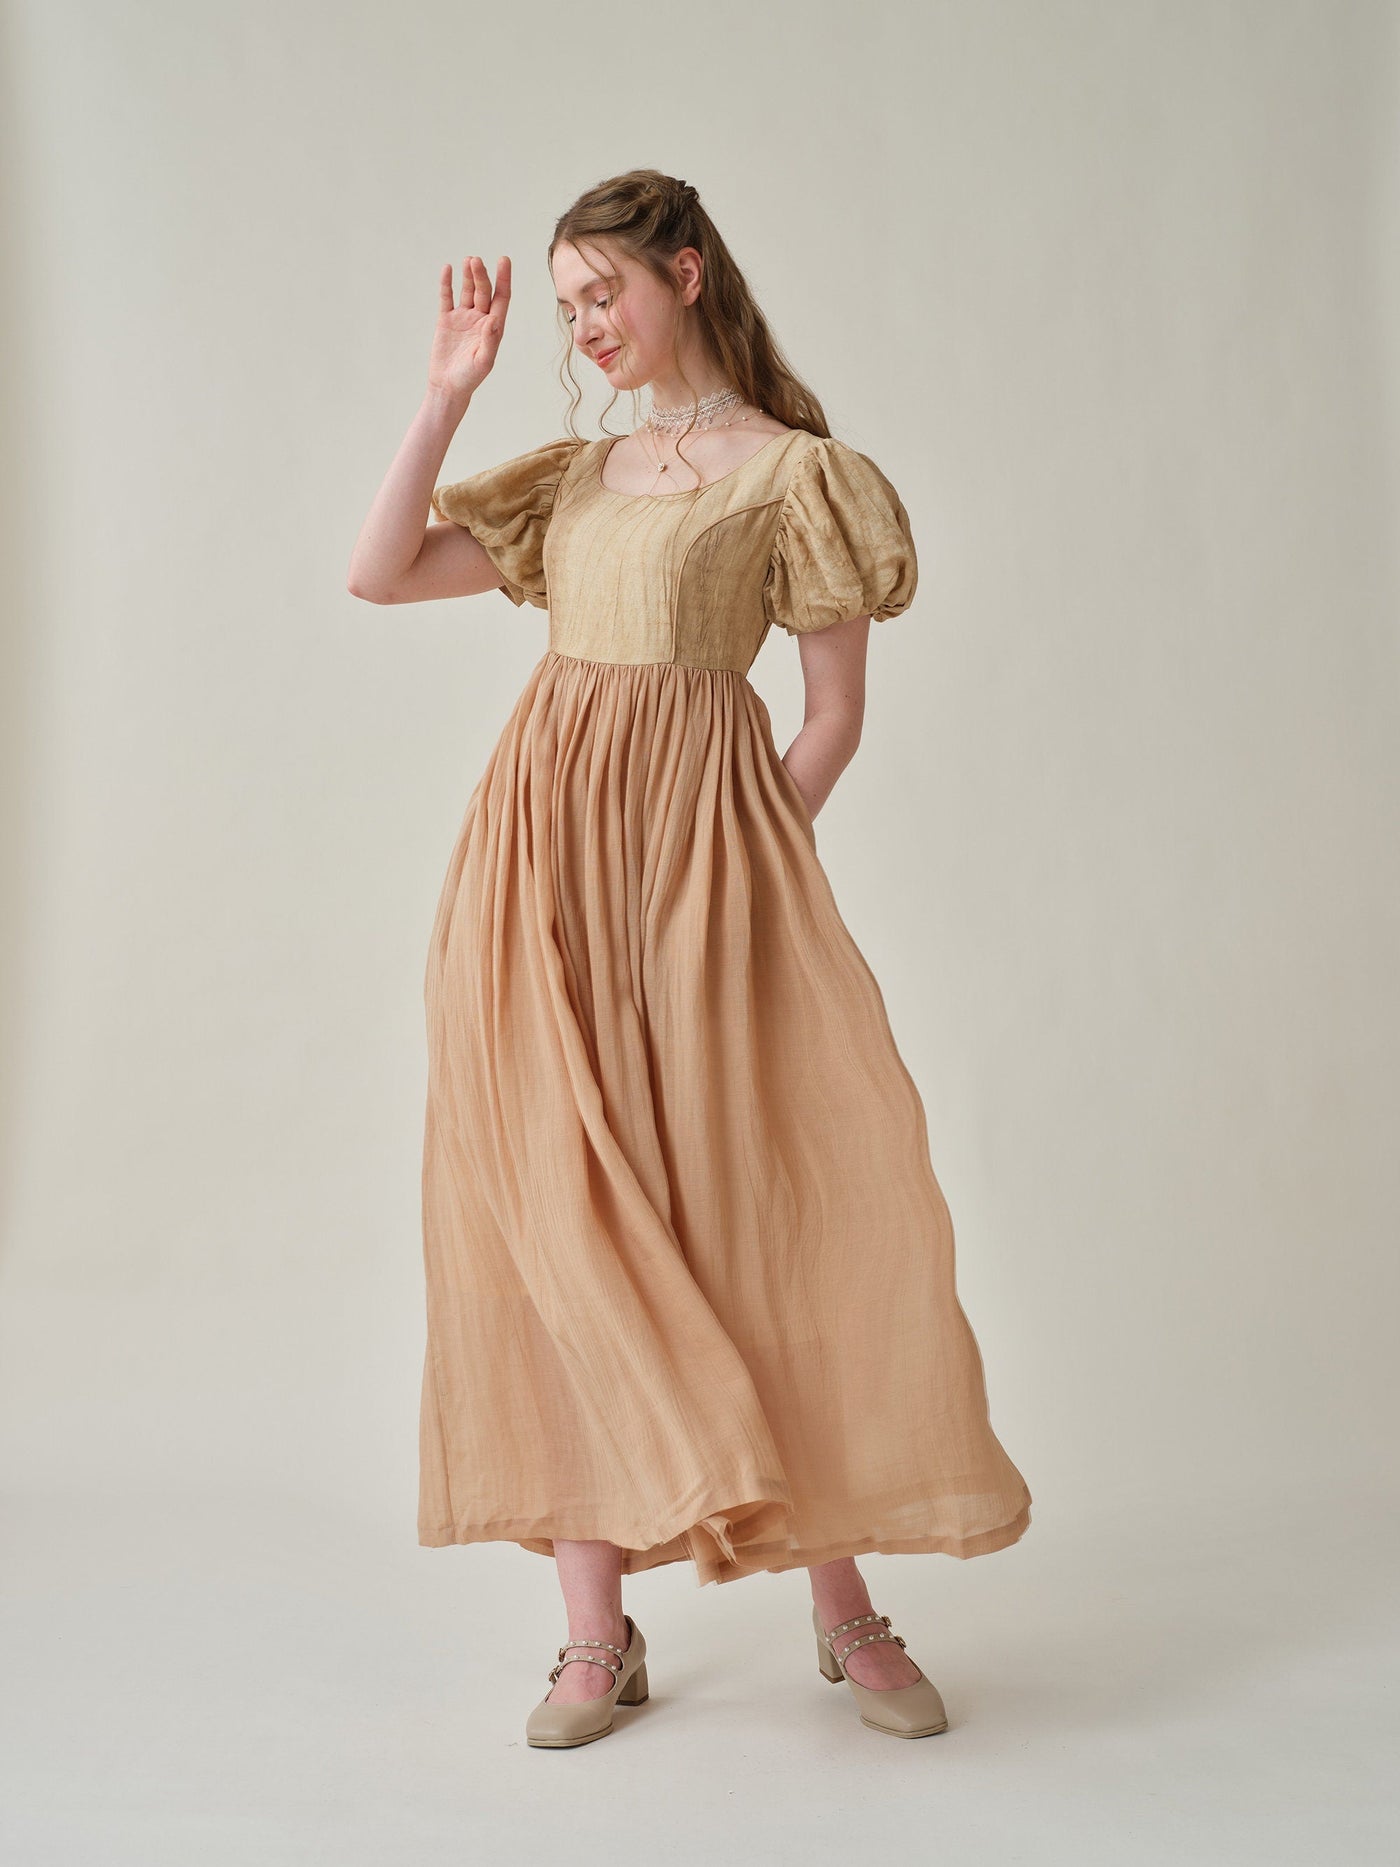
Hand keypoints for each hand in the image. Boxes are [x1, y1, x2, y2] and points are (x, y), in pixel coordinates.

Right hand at [428, 255, 511, 400]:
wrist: (447, 387)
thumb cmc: (469, 378)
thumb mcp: (483, 361)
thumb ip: (490, 340)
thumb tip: (494, 320)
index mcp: (493, 327)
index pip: (501, 298)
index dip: (504, 279)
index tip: (504, 260)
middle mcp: (480, 319)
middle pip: (483, 291)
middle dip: (481, 275)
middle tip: (475, 261)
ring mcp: (463, 318)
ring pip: (467, 290)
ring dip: (468, 275)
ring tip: (469, 260)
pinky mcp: (446, 320)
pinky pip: (447, 298)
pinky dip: (447, 283)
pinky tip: (448, 269)